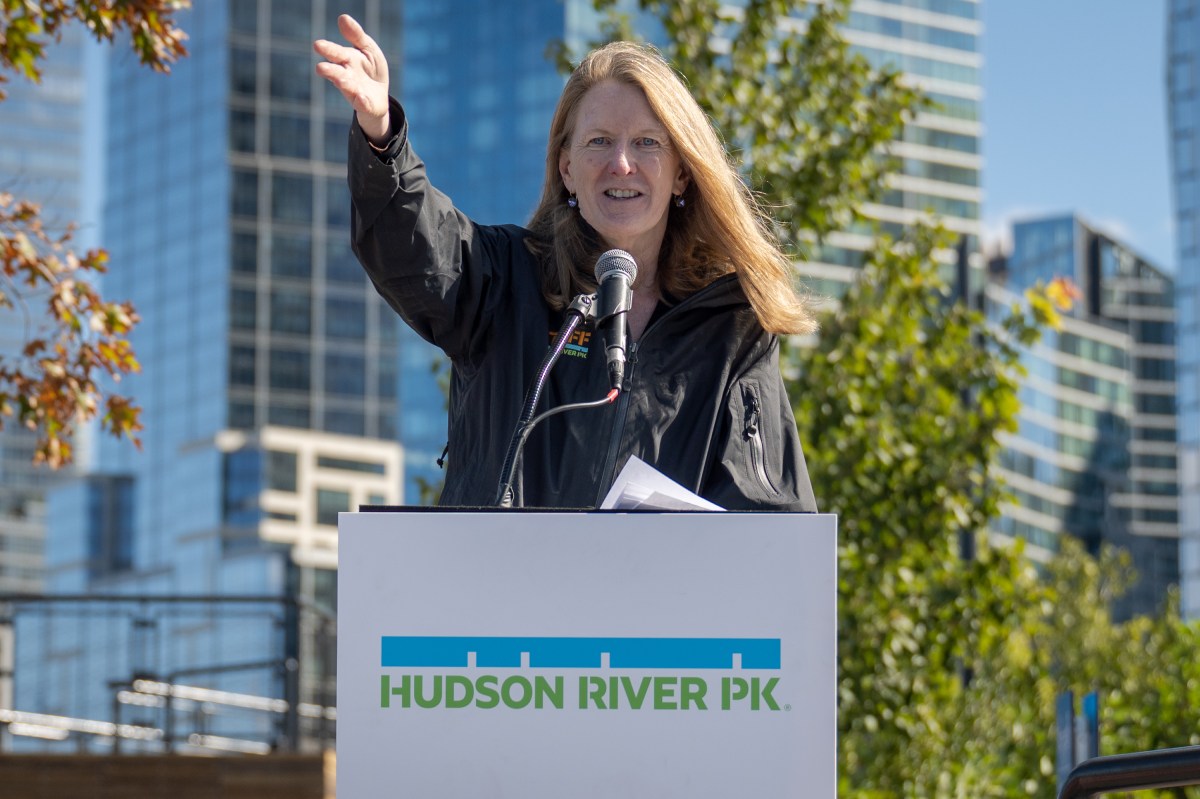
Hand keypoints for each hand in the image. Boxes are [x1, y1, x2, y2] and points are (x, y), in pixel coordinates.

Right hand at [314, 14, 390, 143]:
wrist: (379, 96)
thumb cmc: (371, 69)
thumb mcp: (367, 49)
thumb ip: (356, 35)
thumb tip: (342, 17)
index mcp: (346, 59)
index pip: (336, 53)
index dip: (328, 49)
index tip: (317, 45)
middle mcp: (346, 75)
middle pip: (335, 72)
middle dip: (329, 70)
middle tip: (320, 68)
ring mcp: (354, 91)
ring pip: (346, 87)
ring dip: (343, 83)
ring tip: (340, 79)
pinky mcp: (364, 104)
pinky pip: (363, 103)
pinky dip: (362, 101)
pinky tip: (361, 98)